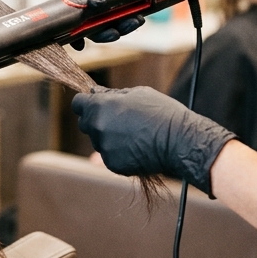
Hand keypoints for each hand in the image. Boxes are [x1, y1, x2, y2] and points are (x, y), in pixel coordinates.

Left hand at [70, 86, 236, 196]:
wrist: (178, 141)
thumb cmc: (161, 112)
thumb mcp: (137, 93)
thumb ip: (112, 94)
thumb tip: (95, 93)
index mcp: (101, 107)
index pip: (78, 104)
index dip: (86, 103)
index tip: (94, 104)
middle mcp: (98, 128)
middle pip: (85, 123)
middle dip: (96, 119)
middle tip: (119, 119)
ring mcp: (104, 148)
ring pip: (99, 141)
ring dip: (109, 136)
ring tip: (133, 133)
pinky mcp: (113, 164)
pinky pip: (109, 156)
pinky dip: (118, 152)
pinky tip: (136, 146)